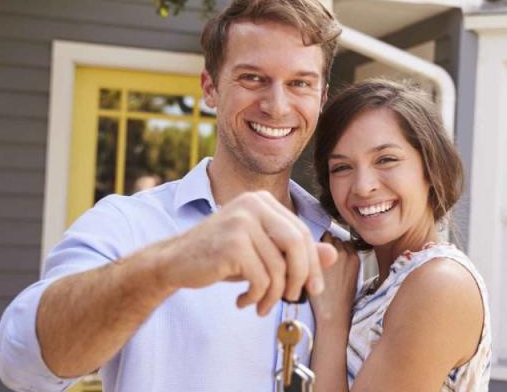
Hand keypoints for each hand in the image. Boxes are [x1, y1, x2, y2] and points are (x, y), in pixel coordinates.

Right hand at [153, 191, 337, 315]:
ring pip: (279, 267)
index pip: (302, 233)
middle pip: (297, 245)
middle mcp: (253, 204)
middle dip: (301, 277)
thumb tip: (333, 255)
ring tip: (261, 306)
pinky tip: (243, 302)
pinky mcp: (232, 243)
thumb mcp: (262, 253)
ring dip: (274, 295)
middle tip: (294, 299)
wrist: (173, 262)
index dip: (312, 264)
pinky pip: (261, 278)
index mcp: (263, 201)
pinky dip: (257, 297)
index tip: (313, 289)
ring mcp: (241, 221)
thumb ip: (295, 252)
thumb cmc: (221, 257)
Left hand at [310, 233, 358, 324]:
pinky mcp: (321, 257)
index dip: (334, 248)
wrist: (332, 312)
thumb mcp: (351, 278)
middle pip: (333, 237)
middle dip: (326, 245)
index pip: (343, 242)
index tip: (328, 257)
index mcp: (355, 257)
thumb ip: (345, 262)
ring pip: (324, 238)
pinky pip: (315, 244)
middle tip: (318, 258)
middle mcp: (346, 253)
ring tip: (312, 259)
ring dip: (318, 245)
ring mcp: (333, 254)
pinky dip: (310, 249)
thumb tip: (333, 252)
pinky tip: (307, 261)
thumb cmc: (339, 299)